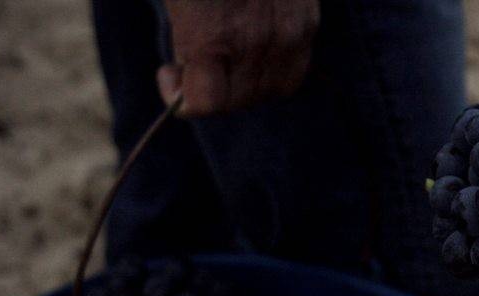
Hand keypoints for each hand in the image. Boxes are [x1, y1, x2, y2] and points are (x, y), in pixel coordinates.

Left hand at [157, 0, 319, 115]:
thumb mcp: (180, 0)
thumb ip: (186, 34)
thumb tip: (185, 71)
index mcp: (213, 34)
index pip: (206, 102)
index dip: (182, 98)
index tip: (169, 75)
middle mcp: (255, 41)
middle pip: (239, 101)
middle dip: (214, 92)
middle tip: (194, 67)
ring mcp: (288, 33)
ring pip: (272, 90)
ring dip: (248, 83)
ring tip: (228, 58)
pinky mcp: (308, 21)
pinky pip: (296, 68)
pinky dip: (275, 67)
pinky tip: (256, 46)